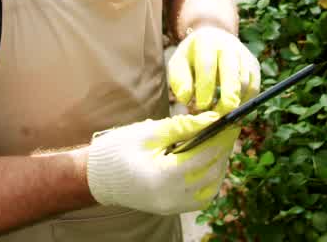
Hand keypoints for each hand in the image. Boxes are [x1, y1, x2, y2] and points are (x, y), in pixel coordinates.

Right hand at [86, 113, 238, 214]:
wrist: (95, 177)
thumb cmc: (117, 150)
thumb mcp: (149, 132)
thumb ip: (182, 126)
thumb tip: (212, 118)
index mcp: (163, 177)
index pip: (205, 155)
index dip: (221, 136)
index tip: (231, 120)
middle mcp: (170, 197)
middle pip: (211, 172)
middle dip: (223, 149)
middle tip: (229, 128)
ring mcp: (171, 207)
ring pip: (210, 188)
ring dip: (218, 165)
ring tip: (219, 144)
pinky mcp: (170, 208)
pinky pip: (199, 198)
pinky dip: (208, 180)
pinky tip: (208, 163)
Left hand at [168, 27, 260, 113]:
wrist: (212, 39)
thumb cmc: (192, 57)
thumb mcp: (178, 64)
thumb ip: (179, 81)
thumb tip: (186, 99)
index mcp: (206, 41)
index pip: (207, 65)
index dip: (205, 88)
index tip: (200, 106)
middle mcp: (229, 45)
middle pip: (232, 74)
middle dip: (225, 99)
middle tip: (217, 117)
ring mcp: (244, 55)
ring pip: (244, 83)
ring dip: (234, 103)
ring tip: (220, 113)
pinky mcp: (254, 65)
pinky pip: (254, 88)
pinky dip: (244, 103)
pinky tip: (232, 110)